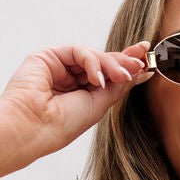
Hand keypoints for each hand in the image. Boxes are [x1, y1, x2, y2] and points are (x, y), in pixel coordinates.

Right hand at [0, 42, 153, 153]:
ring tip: (123, 76)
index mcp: (80, 94)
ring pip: (92, 56)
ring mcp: (59, 66)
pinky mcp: (49, 56)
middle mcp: (70, 79)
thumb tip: (137, 73)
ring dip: (111, 64)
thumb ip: (116, 87)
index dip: (126, 67)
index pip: (106, 76)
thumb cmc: (61, 125)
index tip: (146, 64)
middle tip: (141, 62)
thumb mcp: (98, 106)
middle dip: (123, 61)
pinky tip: (97, 78)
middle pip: (102, 62)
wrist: (34, 127)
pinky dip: (92, 62)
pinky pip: (78, 51)